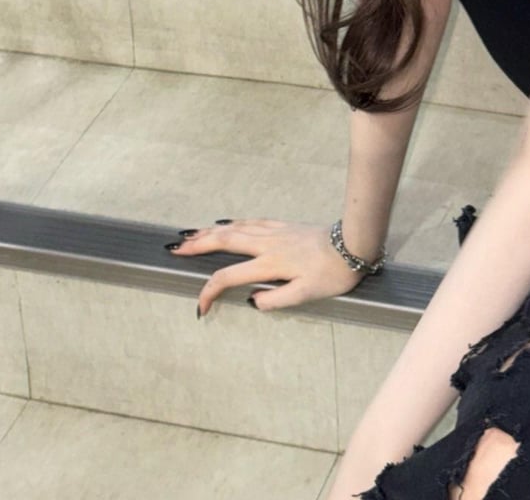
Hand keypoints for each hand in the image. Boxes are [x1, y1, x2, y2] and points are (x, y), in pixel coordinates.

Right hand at [166, 219, 370, 315]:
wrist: (354, 244)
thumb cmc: (332, 273)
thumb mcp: (306, 295)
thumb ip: (276, 300)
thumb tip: (252, 300)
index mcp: (270, 264)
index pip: (230, 277)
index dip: (210, 292)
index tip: (200, 308)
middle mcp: (267, 244)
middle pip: (225, 242)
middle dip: (198, 246)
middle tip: (175, 249)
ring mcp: (275, 232)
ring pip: (236, 228)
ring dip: (210, 232)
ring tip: (190, 235)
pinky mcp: (284, 226)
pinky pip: (251, 222)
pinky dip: (233, 223)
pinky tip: (226, 222)